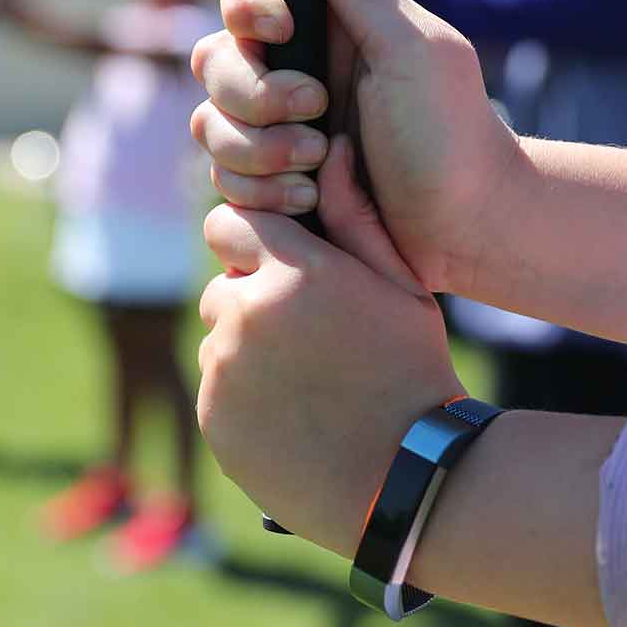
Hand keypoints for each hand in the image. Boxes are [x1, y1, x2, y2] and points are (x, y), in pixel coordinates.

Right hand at [189, 0, 523, 293]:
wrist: (461, 227)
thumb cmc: (451, 132)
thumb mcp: (415, 52)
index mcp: (324, 30)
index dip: (246, 7)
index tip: (284, 29)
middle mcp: (290, 73)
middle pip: (212, 61)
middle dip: (254, 95)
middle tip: (317, 112)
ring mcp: (274, 131)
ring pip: (209, 125)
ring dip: (259, 149)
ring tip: (317, 167)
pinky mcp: (270, 184)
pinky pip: (225, 179)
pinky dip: (263, 192)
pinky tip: (311, 200)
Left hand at [198, 135, 466, 554]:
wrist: (404, 478)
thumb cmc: (413, 371)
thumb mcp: (402, 287)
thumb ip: (356, 216)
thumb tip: (332, 148)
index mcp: (295, 271)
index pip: (229, 223)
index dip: (256, 241)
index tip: (287, 264)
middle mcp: (248, 313)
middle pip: (224, 283)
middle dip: (255, 298)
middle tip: (310, 336)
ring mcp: (224, 369)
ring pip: (220, 338)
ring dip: (249, 349)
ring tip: (307, 382)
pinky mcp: (213, 418)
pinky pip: (216, 390)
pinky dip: (244, 398)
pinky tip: (294, 415)